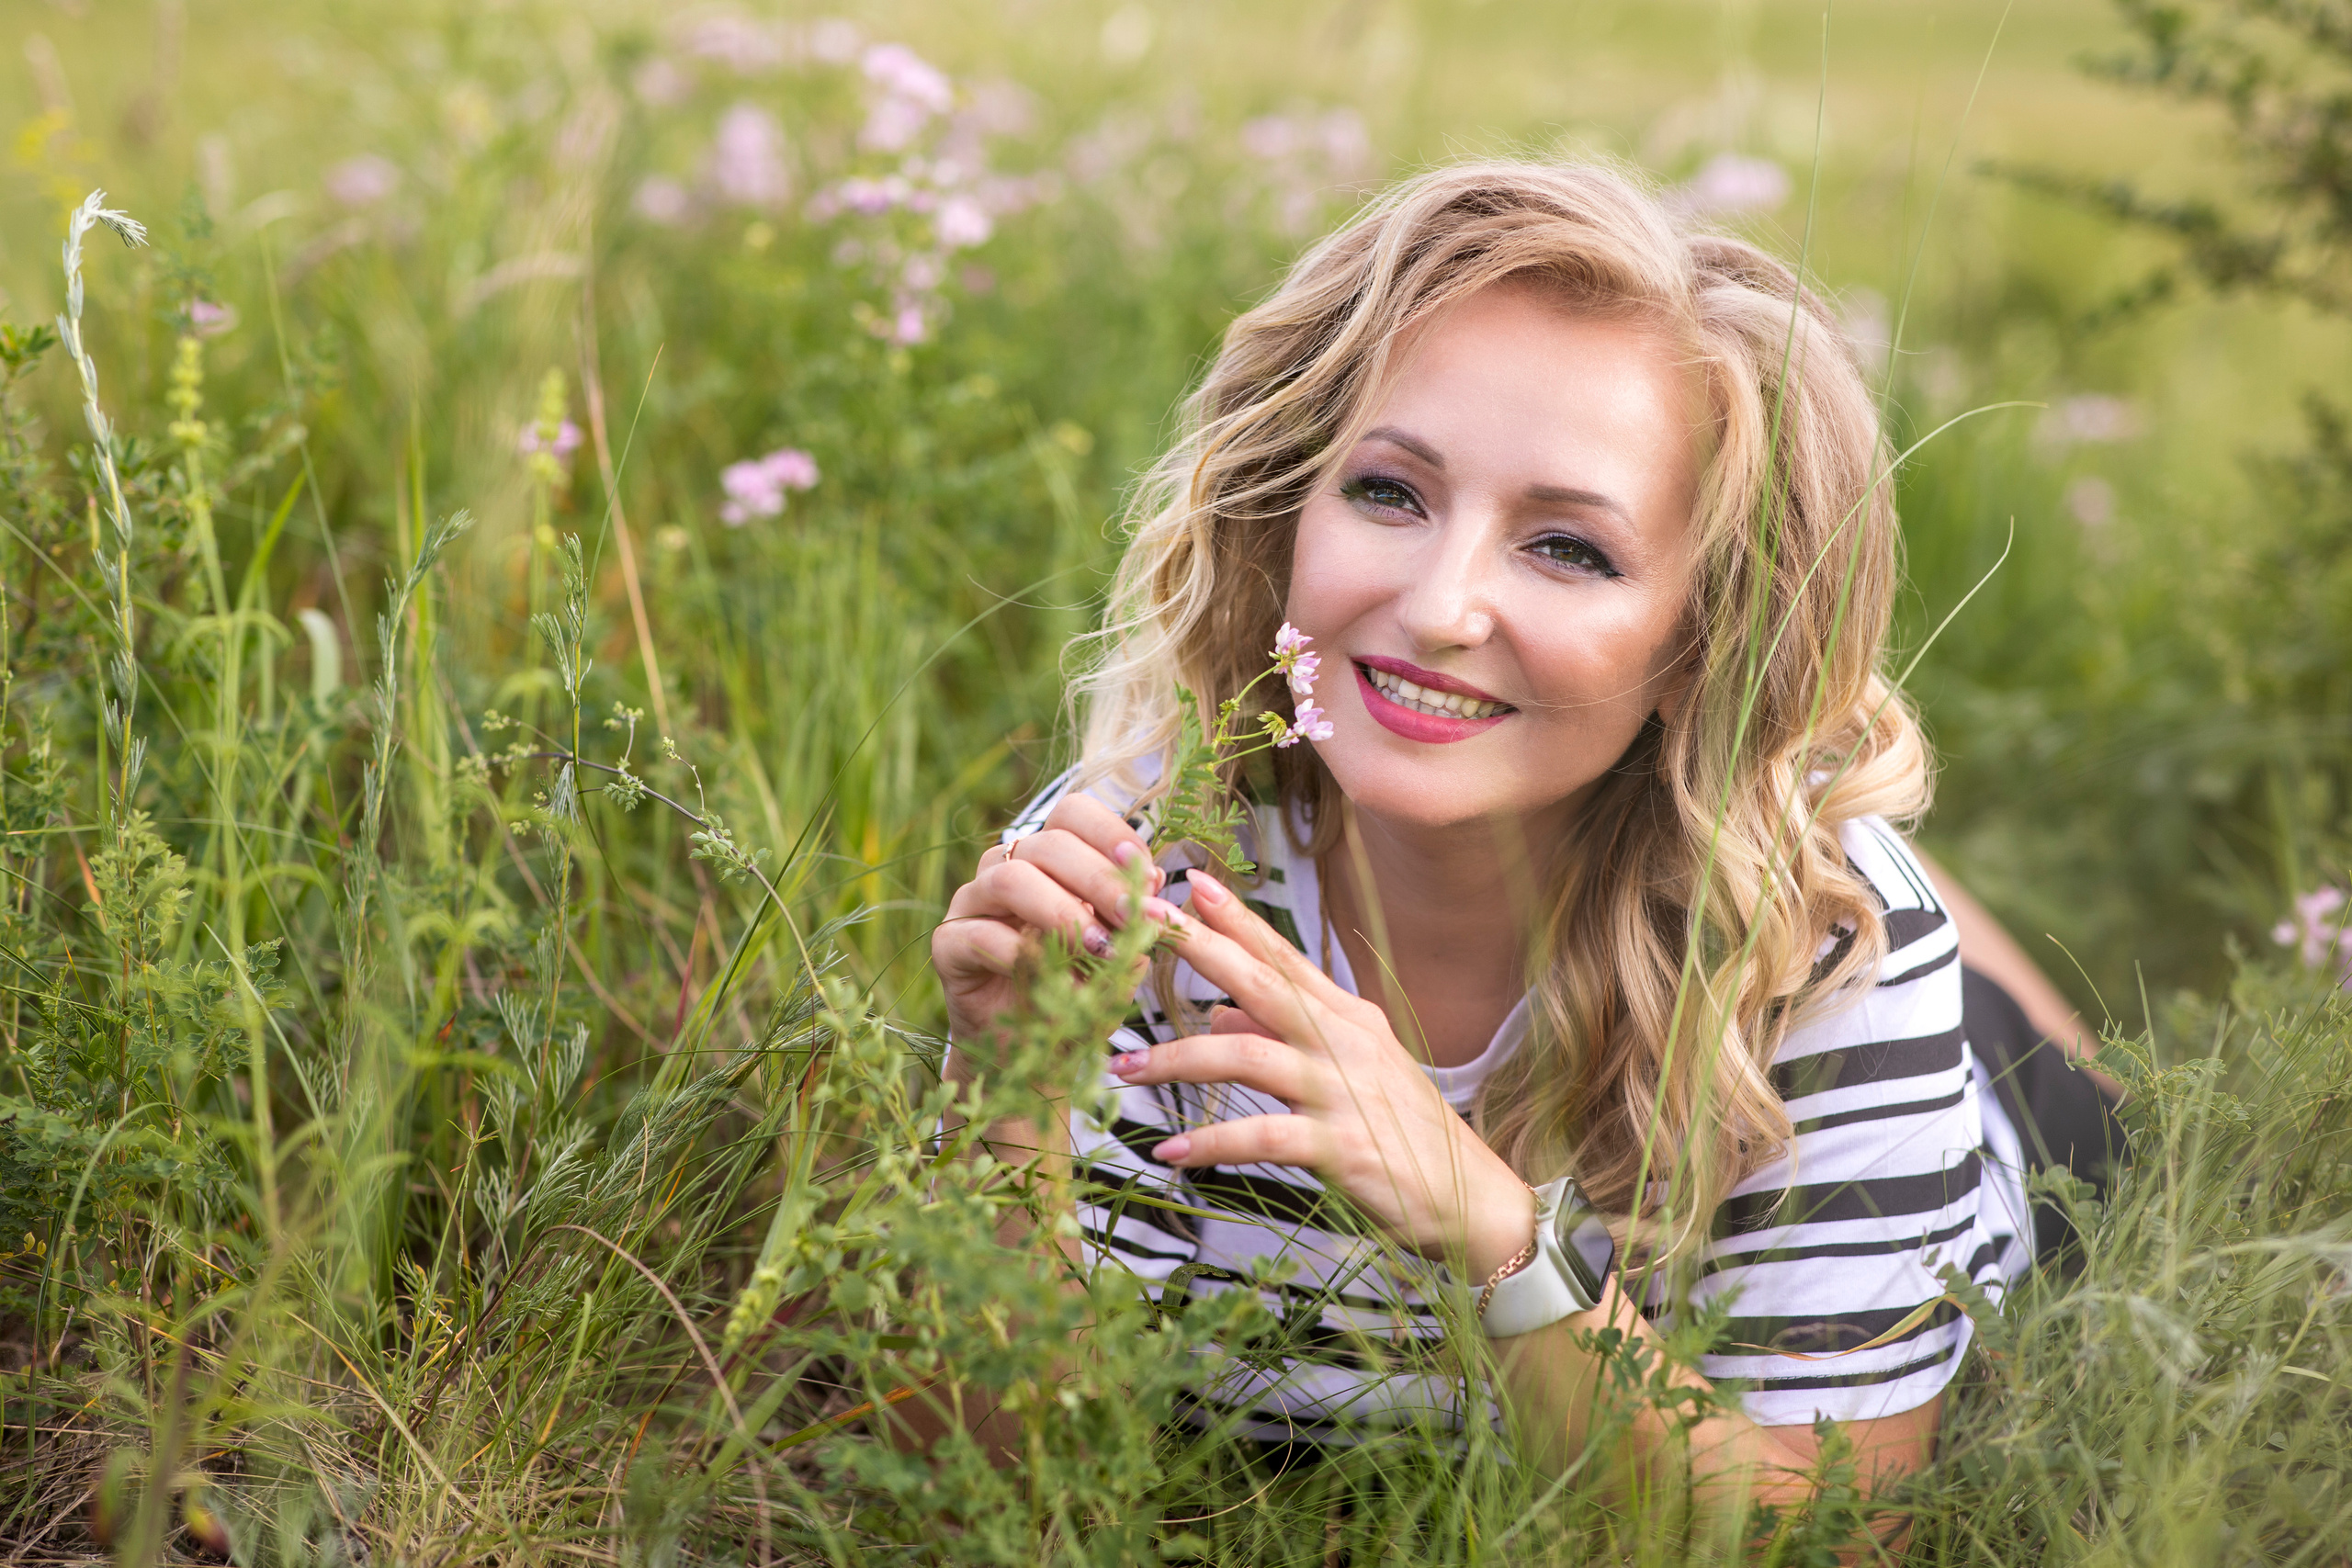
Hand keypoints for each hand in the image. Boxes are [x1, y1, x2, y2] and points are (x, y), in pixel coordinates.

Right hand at [931, 792, 1167, 1052]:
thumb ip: (1133, 924)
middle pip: (1048, 843)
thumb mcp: (1118, 959)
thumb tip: (1154, 891)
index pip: (1074, 814)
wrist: (1027, 1051)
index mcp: (1049, 858)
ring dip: (1062, 911)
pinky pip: (979, 933)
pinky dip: (1022, 954)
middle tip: (1136, 919)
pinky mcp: (948, 944)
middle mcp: (1006, 868)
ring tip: (1098, 948)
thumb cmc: (1074, 994)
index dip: (1113, 835)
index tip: (1150, 876)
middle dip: (1100, 879)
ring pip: (1010, 878)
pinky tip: (1052, 977)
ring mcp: (972, 902)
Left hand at [1108, 871, 1536, 1279]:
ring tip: (1123, 1068)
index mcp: (1348, 1020)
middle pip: (1261, 983)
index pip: (1284, 959)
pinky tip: (1169, 1150)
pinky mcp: (1341, 1147)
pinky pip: (1261, 1136)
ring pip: (1247, 1057)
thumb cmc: (1408, 1138)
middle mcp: (1345, 1043)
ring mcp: (1344, 1092)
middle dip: (1198, 949)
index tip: (1191, 882)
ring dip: (1177, 1059)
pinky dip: (1210, 1142)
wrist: (1477, 1203)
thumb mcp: (1352, 1075)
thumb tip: (1218, 1015)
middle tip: (1141, 923)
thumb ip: (1283, 1039)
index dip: (1238, 920)